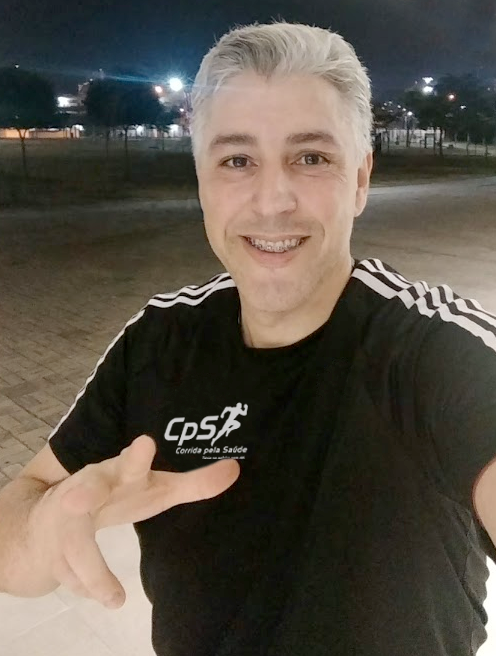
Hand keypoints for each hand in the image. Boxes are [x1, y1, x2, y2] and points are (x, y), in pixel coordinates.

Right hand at [29, 435, 239, 608]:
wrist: (48, 523)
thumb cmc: (116, 497)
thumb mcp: (154, 490)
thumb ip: (194, 484)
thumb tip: (235, 467)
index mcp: (117, 475)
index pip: (128, 463)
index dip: (137, 456)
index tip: (145, 443)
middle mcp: (88, 494)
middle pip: (87, 491)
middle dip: (84, 493)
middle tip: (76, 500)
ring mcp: (66, 526)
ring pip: (76, 550)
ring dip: (90, 573)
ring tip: (113, 598)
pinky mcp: (54, 555)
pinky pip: (73, 578)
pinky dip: (91, 590)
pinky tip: (111, 599)